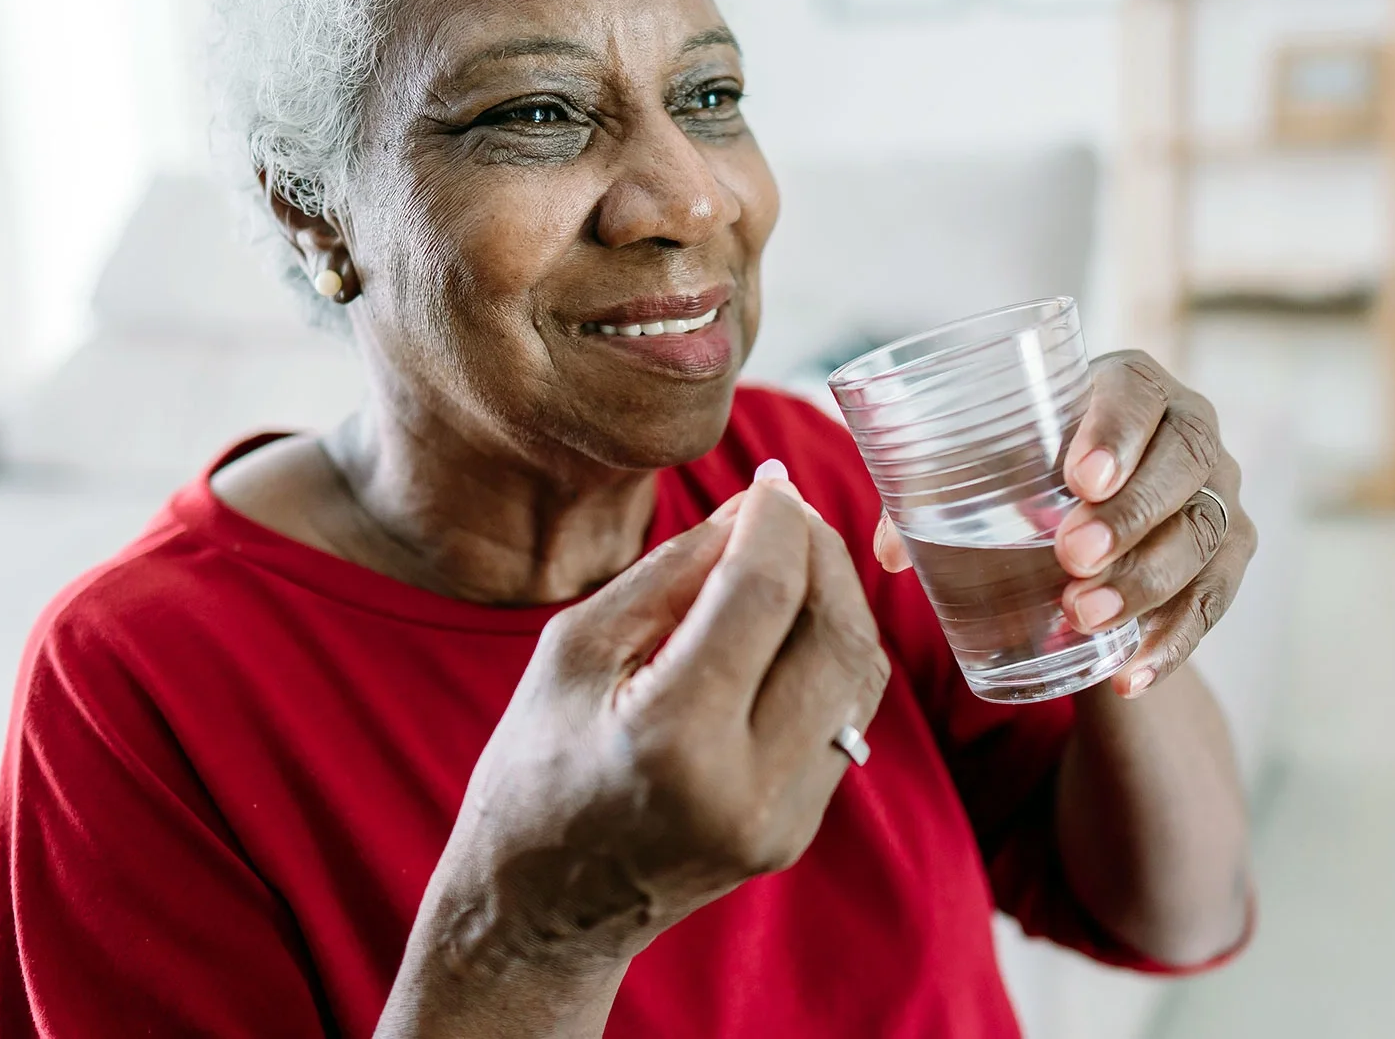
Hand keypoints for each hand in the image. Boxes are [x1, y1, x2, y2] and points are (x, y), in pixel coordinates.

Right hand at [383, 471, 889, 1034]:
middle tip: (787, 513)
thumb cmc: (536, 766)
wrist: (540, 911)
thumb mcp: (576, 649)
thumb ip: (674, 571)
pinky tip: (787, 626)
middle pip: (835, 631)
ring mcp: (783, 818)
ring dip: (837, 599)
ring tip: (790, 559)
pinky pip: (844, 716)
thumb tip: (757, 505)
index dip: (777, 521)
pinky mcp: (800, 829)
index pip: (764, 594)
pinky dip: (827, 653)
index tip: (767, 483)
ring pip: (858, 673)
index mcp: (673, 737)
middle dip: (822, 552)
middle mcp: (745, 785)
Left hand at [874, 351, 1253, 699]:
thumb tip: (889, 550)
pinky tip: (1130, 673)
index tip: (1079, 477)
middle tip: (1072, 558)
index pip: (1138, 394)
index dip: (1116, 432)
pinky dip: (1173, 642)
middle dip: (1130, 515)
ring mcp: (1219, 494)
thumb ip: (934, 491)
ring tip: (1085, 617)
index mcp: (1132, 384)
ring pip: (1202, 536)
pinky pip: (1214, 601)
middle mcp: (1191, 429)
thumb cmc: (1034, 469)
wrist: (1099, 510)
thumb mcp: (991, 464)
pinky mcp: (1229, 555)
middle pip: (1183, 464)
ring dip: (1147, 582)